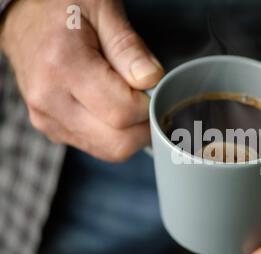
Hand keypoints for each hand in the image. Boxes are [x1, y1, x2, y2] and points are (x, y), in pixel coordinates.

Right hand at [0, 0, 163, 160]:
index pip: (122, 113)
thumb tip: (151, 80)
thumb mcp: (103, 10)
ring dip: (130, 133)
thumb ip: (129, 47)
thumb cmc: (63, 8)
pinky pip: (95, 147)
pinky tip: (111, 108)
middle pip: (117, 143)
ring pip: (107, 151)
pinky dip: (113, 135)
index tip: (153, 88)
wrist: (25, 19)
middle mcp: (49, 99)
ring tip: (128, 100)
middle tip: (148, 99)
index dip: (148, 106)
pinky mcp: (50, 128)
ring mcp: (46, 118)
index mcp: (63, 66)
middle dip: (143, 127)